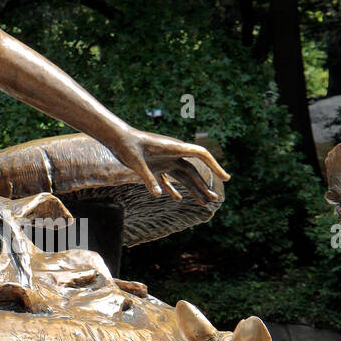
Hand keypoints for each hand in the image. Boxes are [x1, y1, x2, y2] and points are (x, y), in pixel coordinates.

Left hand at [106, 128, 228, 204]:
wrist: (115, 138)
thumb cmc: (126, 145)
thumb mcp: (135, 161)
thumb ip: (147, 177)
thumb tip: (157, 195)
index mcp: (173, 148)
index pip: (201, 154)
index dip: (215, 166)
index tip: (225, 178)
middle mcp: (172, 154)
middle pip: (193, 171)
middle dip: (204, 185)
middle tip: (214, 200)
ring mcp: (163, 160)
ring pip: (182, 176)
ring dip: (192, 189)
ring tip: (202, 202)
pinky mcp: (153, 166)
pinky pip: (166, 179)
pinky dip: (172, 189)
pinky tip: (176, 199)